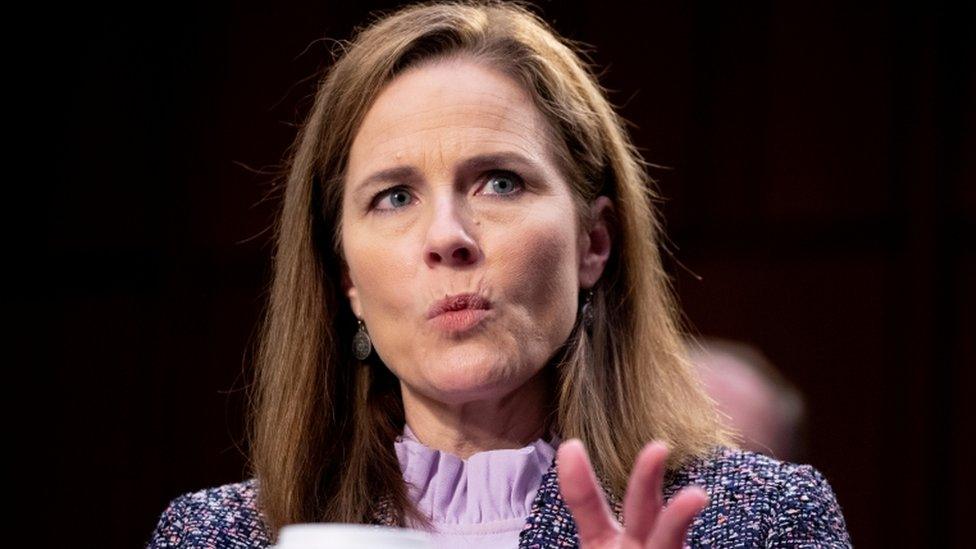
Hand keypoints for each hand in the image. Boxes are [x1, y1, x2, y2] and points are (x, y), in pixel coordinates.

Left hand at [557, 439, 707, 548]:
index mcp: (605, 543)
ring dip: (679, 516)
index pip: (590, 507)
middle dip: (646, 478)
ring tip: (695, 495)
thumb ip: (588, 514)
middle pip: (642, 510)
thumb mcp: (599, 542)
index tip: (570, 448)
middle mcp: (637, 548)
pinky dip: (679, 533)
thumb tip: (567, 465)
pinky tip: (695, 501)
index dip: (578, 481)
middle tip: (656, 447)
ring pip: (669, 537)